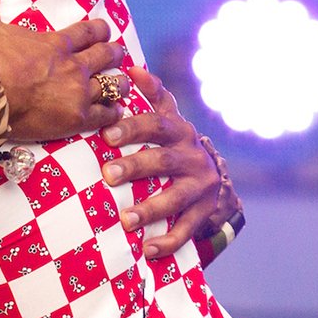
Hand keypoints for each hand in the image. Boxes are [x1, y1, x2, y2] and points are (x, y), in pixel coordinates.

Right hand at [0, 0, 123, 141]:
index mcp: (56, 43)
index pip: (90, 31)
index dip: (100, 29)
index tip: (104, 31)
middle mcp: (73, 66)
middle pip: (107, 55)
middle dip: (114, 53)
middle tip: (117, 54)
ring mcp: (78, 93)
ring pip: (113, 85)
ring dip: (118, 83)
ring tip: (120, 84)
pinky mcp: (76, 118)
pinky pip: (106, 114)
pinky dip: (112, 112)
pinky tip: (115, 111)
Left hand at [101, 69, 239, 257]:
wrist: (210, 177)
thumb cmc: (172, 143)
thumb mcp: (166, 117)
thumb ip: (150, 94)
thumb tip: (130, 68)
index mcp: (179, 130)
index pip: (156, 124)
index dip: (133, 128)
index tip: (107, 134)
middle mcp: (193, 157)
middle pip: (163, 161)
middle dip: (135, 168)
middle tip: (107, 175)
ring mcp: (202, 187)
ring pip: (176, 198)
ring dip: (149, 209)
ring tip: (124, 219)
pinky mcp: (204, 213)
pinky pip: (187, 230)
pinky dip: (168, 241)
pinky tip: (148, 249)